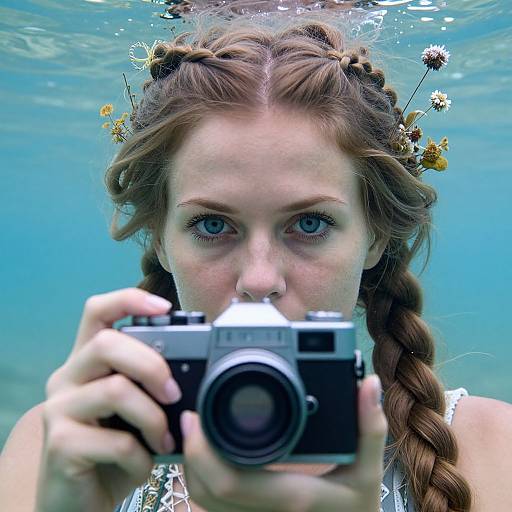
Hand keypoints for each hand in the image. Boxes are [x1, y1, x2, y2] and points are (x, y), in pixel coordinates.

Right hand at [35, 288, 179, 511]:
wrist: (79, 502)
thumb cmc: (114, 449)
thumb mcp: (135, 410)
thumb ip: (149, 384)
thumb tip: (195, 370)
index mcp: (88, 361)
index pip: (98, 310)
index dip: (129, 299)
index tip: (165, 307)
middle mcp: (67, 377)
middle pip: (107, 343)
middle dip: (151, 365)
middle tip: (174, 393)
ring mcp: (59, 410)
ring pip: (115, 390)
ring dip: (153, 417)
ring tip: (165, 438)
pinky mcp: (59, 445)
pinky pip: (115, 440)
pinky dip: (141, 455)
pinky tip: (144, 464)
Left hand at [180, 375, 386, 511]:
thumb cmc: (355, 510)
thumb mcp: (368, 471)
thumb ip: (369, 428)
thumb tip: (368, 384)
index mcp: (294, 497)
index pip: (230, 481)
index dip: (204, 451)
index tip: (197, 416)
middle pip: (206, 491)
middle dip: (191, 453)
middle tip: (191, 417)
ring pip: (204, 500)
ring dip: (193, 465)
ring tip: (195, 430)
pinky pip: (213, 504)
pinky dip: (202, 477)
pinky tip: (207, 453)